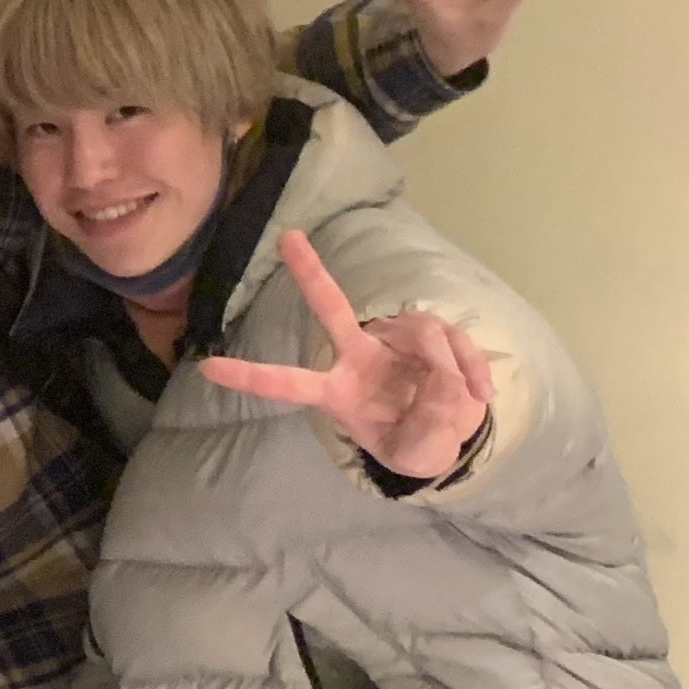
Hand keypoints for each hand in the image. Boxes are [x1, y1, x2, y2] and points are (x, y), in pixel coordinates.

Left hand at [196, 227, 495, 479]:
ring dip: (450, 372)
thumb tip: (446, 384)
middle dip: (311, 272)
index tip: (206, 368)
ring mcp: (396, 342)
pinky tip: (482, 394)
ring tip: (463, 403)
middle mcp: (359, 356)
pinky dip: (475, 370)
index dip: (253, 377)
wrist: (449, 436)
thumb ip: (426, 426)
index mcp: (338, 391)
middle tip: (288, 237)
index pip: (290, 384)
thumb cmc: (414, 443)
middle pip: (332, 308)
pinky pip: (457, 344)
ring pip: (425, 336)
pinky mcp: (433, 337)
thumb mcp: (415, 451)